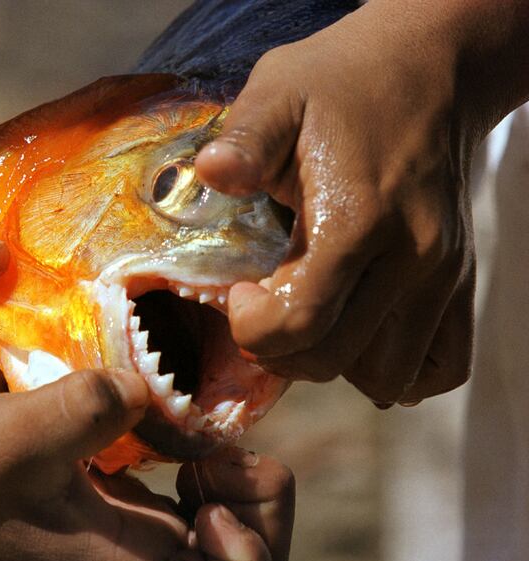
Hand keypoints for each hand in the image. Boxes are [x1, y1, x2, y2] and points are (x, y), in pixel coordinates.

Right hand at [0, 371, 293, 560]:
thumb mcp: (12, 438)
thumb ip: (88, 409)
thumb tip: (146, 386)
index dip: (248, 552)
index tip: (212, 489)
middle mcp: (124, 552)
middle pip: (236, 558)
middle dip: (256, 506)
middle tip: (223, 450)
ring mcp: (110, 520)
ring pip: (208, 521)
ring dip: (225, 478)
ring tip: (198, 433)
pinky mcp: (92, 485)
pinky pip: (168, 484)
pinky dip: (185, 451)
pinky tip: (161, 414)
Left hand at [195, 2, 486, 403]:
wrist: (429, 70)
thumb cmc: (341, 84)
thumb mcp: (279, 92)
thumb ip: (246, 138)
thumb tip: (211, 173)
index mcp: (359, 217)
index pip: (301, 322)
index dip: (252, 326)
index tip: (240, 292)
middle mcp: (412, 258)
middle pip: (335, 358)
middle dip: (280, 350)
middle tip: (263, 307)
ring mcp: (445, 276)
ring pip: (387, 377)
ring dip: (332, 363)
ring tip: (309, 318)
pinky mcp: (462, 283)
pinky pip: (439, 367)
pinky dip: (393, 368)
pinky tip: (358, 332)